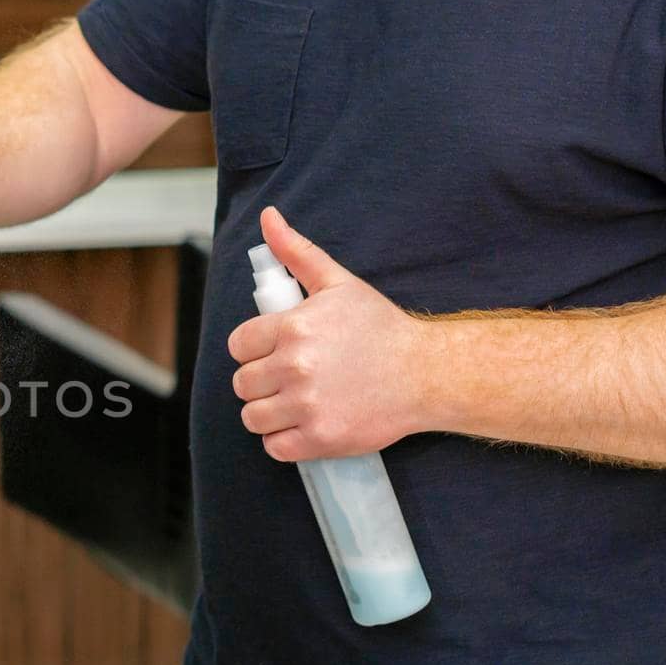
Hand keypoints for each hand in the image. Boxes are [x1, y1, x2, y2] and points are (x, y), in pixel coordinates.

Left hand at [226, 207, 431, 461]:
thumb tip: (267, 217)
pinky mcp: (320, 438)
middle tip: (288, 378)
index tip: (273, 352)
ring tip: (295, 403)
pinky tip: (304, 425)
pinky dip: (284, 441)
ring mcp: (307, 405)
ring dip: (269, 413)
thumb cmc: (381, 328)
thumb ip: (295, 252)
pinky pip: (274, 447)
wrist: (427, 374)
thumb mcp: (338, 283)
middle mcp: (295, 366)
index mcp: (294, 327)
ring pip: (253, 417)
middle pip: (242, 384)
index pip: (238, 345)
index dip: (254, 349)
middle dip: (261, 381)